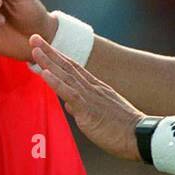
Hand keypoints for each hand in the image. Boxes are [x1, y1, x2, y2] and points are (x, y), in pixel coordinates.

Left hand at [30, 33, 143, 160]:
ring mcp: (91, 96)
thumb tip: (69, 106)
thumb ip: (83, 108)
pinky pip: (70, 93)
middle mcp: (93, 88)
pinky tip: (44, 72)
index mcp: (96, 88)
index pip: (74, 69)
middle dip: (49, 51)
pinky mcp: (89, 109)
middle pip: (67, 66)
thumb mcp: (101, 116)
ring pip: (66, 75)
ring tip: (34, 48)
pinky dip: (56, 82)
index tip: (44, 47)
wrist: (141, 137)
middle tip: (33, 37)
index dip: (58, 57)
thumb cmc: (123, 131)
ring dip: (49, 61)